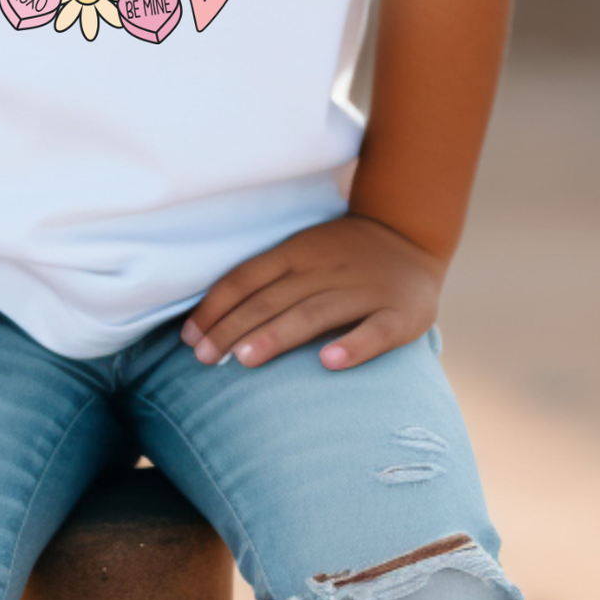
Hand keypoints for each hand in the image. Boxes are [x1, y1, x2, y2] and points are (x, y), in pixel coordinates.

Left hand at [180, 215, 444, 372]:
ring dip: (278, 335)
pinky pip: (376, 330)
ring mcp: (364, 291)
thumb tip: (205, 320)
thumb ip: (264, 281)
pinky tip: (329, 362)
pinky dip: (353, 345)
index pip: (247, 278)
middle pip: (272, 299)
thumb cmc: (340, 256)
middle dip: (234, 328)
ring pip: (315, 313)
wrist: (410, 236)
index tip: (189, 338)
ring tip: (246, 358)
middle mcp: (326, 269)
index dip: (216, 307)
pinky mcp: (400, 314)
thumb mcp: (300, 253)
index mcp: (297, 252)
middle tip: (204, 359)